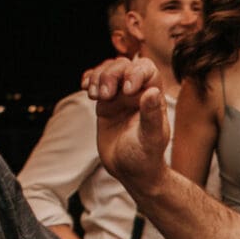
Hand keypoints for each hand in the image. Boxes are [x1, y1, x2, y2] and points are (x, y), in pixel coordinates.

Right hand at [85, 56, 167, 191]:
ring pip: (108, 71)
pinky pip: (96, 82)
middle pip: (123, 66)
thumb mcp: (150, 138)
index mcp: (153, 97)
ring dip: (98, 77)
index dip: (135, 72)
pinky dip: (89, 79)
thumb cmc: (145, 158)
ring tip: (94, 97)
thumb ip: (152, 116)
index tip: (126, 90)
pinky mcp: (105, 104)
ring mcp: (120, 97)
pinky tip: (86, 88)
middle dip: (110, 75)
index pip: (146, 69)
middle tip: (104, 97)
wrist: (130, 172)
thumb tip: (152, 92)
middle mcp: (137, 93)